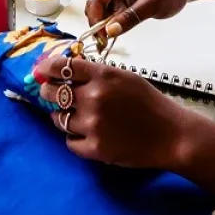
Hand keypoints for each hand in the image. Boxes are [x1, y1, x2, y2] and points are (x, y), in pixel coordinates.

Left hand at [33, 54, 188, 169]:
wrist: (171, 135)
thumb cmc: (150, 104)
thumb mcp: (125, 77)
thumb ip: (97, 73)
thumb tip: (67, 70)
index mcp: (102, 75)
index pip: (61, 67)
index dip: (46, 69)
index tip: (42, 72)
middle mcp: (93, 97)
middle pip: (52, 92)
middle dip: (48, 92)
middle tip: (52, 94)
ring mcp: (92, 124)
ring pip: (58, 119)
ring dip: (62, 117)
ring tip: (76, 117)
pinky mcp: (94, 148)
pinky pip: (69, 142)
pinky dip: (75, 138)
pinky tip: (88, 135)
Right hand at [84, 0, 194, 34]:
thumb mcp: (153, 4)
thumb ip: (130, 17)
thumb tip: (110, 31)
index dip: (95, 19)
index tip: (101, 37)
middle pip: (94, 5)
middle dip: (97, 24)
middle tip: (104, 43)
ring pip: (100, 11)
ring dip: (103, 25)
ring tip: (110, 39)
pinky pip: (109, 12)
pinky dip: (111, 23)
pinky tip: (118, 30)